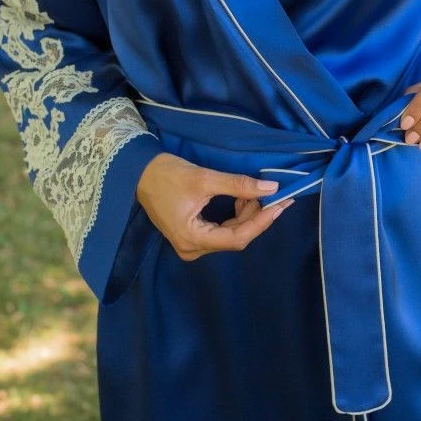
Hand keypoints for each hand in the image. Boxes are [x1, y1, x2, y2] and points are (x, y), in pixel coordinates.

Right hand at [135, 153, 294, 260]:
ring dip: (246, 215)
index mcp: (192, 239)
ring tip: (254, 193)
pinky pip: (221, 230)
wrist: (138, 172)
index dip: (262, 222)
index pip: (237, 237)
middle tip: (272, 195)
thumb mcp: (204, 178)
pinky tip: (242, 198)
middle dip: (255, 217)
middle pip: (235, 238)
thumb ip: (238, 185)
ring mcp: (191, 244)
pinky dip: (235, 215)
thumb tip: (271, 188)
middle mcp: (192, 248)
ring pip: (230, 234)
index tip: (281, 204)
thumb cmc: (167, 175)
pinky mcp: (191, 235)